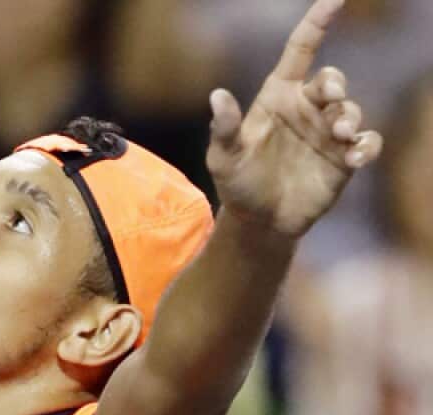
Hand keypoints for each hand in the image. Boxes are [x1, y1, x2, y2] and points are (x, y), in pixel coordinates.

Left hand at [206, 0, 382, 237]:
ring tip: (339, 136)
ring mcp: (327, 133)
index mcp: (278, 97)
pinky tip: (355, 158)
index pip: (300, 51)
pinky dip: (367, 146)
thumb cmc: (238, 183)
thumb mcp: (223, 158)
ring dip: (350, 118)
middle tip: (332, 100)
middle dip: (335, 85)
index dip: (317, 23)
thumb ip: (223, 129)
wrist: (259, 222)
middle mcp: (307, 109)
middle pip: (332, 80)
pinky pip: (367, 142)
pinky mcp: (345, 158)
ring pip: (352, 110)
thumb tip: (217, 96)